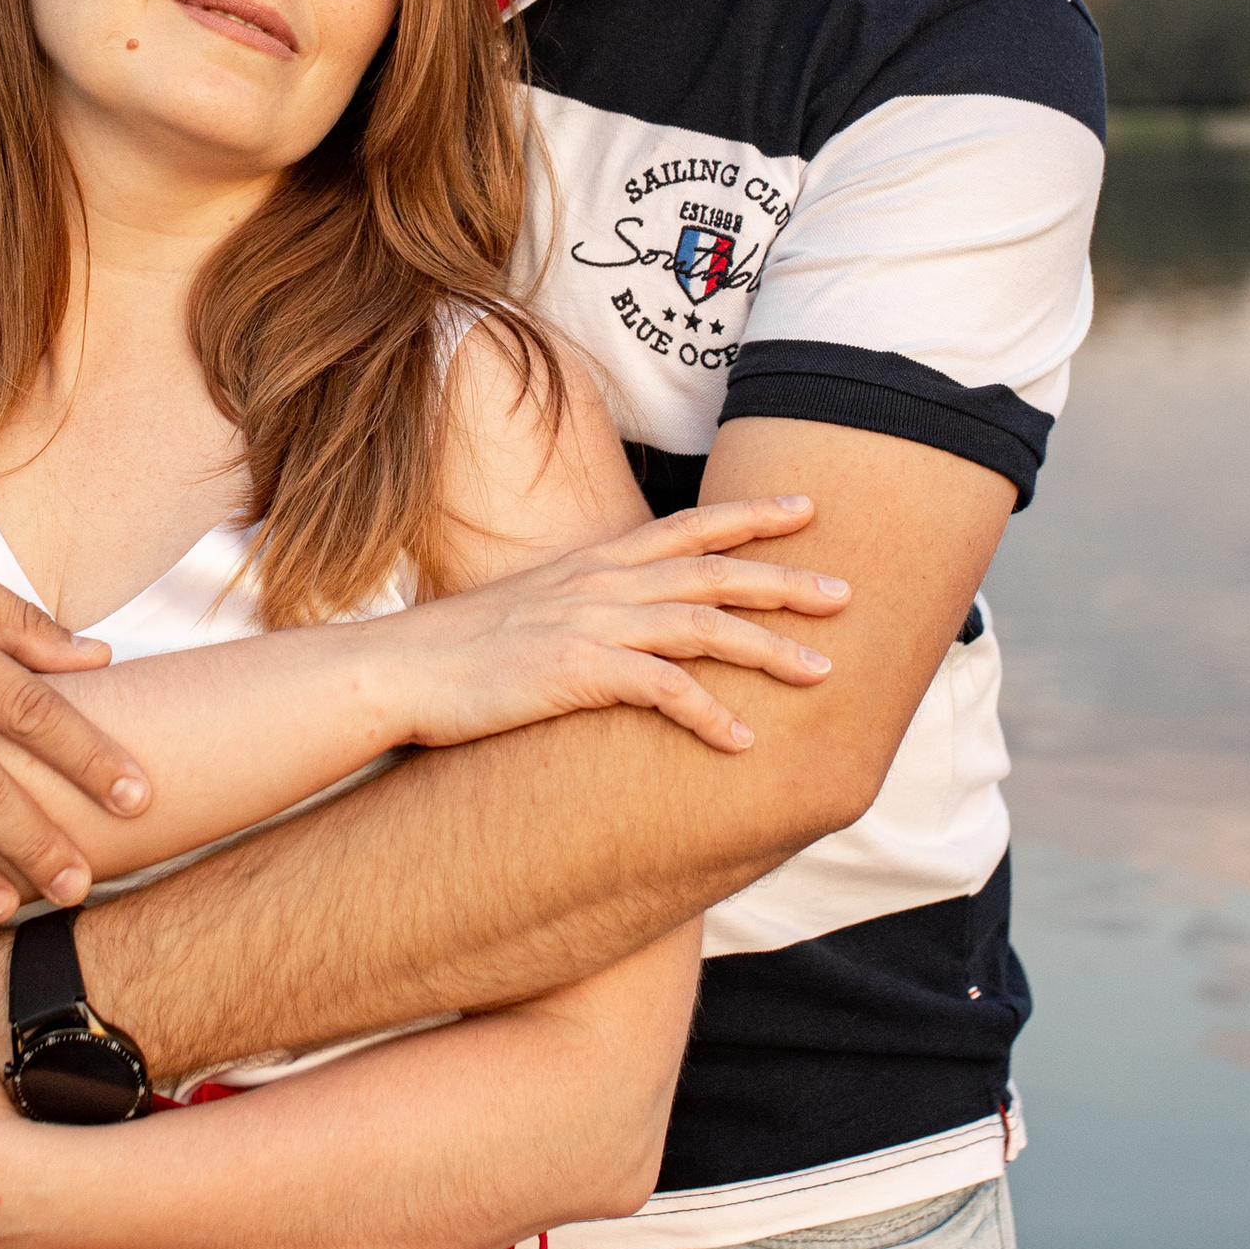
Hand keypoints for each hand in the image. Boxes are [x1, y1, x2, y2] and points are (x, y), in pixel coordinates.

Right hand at [393, 500, 849, 757]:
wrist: (401, 669)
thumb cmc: (463, 649)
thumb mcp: (535, 608)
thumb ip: (587, 605)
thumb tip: (624, 622)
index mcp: (595, 563)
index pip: (688, 528)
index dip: (751, 515)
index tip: (808, 507)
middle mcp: (602, 583)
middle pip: (714, 573)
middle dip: (786, 581)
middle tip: (848, 593)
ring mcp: (591, 624)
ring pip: (704, 625)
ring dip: (769, 649)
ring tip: (824, 674)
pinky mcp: (576, 671)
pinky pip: (662, 690)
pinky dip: (707, 714)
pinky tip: (742, 741)